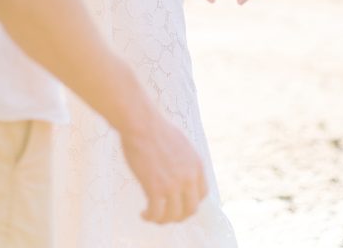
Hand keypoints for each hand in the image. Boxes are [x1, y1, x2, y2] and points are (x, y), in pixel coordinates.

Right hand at [120, 106, 207, 222]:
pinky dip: (150, 217)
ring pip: (174, 215)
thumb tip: (180, 169)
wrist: (141, 122)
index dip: (190, 202)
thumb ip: (185, 159)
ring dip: (163, 220)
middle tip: (166, 215)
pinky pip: (156, 213)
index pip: (202, 194)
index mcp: (197, 165)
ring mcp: (173, 184)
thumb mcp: (180, 142)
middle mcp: (188, 177)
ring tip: (152, 216)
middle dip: (179, 215)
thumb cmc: (155, 127)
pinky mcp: (155, 187)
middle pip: (190, 209)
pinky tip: (143, 214)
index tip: (179, 202)